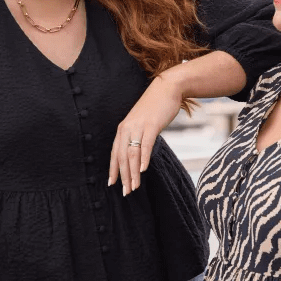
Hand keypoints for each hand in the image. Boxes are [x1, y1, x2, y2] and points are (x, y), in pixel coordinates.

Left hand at [109, 74, 183, 194]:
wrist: (167, 88)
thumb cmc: (155, 107)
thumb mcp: (142, 122)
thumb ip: (137, 136)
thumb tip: (137, 152)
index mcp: (123, 129)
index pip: (115, 153)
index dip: (113, 169)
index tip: (112, 184)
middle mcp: (127, 128)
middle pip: (123, 157)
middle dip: (123, 176)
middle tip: (126, 192)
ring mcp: (139, 127)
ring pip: (133, 154)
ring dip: (133, 173)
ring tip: (134, 187)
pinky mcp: (151, 125)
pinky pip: (146, 145)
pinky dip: (144, 158)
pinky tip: (144, 170)